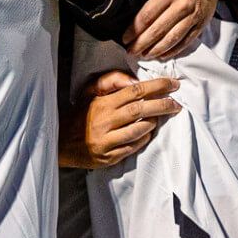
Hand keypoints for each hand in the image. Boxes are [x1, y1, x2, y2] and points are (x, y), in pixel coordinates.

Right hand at [59, 71, 181, 168]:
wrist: (61, 142)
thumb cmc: (80, 113)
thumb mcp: (90, 91)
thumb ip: (111, 80)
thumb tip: (135, 80)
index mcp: (102, 103)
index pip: (134, 91)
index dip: (157, 86)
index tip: (173, 84)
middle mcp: (104, 122)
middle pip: (140, 110)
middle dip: (163, 105)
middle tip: (177, 103)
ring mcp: (107, 142)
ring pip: (139, 130)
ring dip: (154, 123)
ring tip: (162, 117)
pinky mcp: (109, 157)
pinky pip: (133, 147)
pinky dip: (144, 138)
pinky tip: (148, 132)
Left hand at [123, 0, 225, 59]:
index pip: (147, 16)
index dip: (134, 30)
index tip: (125, 38)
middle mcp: (181, 6)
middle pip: (157, 30)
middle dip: (142, 44)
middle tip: (131, 51)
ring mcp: (192, 17)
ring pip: (171, 39)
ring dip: (156, 50)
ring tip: (144, 56)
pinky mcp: (200, 25)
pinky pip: (185, 42)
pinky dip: (173, 51)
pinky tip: (162, 55)